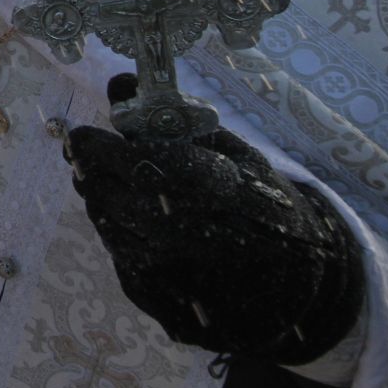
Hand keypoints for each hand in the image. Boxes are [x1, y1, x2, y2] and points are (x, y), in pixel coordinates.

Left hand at [64, 75, 362, 362]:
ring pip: (106, 226)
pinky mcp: (158, 304)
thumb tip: (119, 82)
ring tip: (132, 194)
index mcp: (193, 187)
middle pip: (100, 192)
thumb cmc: (271, 210)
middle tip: (102, 160)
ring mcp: (163, 276)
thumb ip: (173, 121)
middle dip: (94, 171)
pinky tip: (151, 232)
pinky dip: (127, 239)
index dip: (90, 144)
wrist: (304, 289)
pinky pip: (122, 260)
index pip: (112, 158)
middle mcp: (172, 233)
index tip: (84, 135)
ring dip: (108, 203)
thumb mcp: (237, 156)